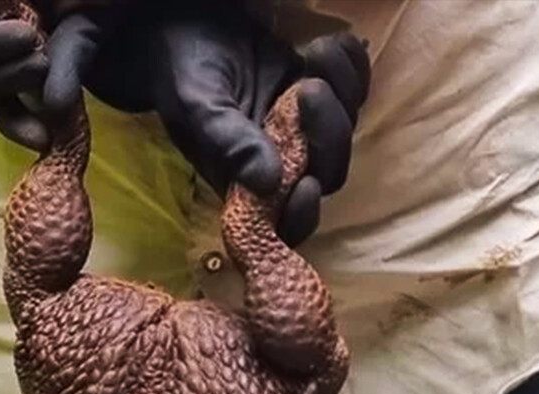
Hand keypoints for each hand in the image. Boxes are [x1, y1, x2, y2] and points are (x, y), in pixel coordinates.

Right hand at [42, 3, 371, 244]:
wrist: (186, 28)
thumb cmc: (182, 72)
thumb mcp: (198, 108)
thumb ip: (229, 144)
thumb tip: (268, 183)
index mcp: (248, 182)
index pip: (286, 221)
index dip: (303, 213)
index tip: (306, 183)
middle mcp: (282, 161)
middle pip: (330, 171)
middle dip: (329, 133)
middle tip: (308, 87)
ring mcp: (305, 127)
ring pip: (347, 127)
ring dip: (343, 91)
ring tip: (315, 53)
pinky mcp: (320, 91)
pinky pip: (356, 88)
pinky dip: (352, 66)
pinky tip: (330, 45)